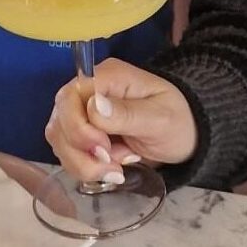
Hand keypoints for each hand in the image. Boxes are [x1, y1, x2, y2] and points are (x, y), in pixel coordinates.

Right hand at [45, 57, 196, 182]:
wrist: (187, 135)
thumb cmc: (178, 120)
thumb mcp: (160, 118)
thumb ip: (127, 114)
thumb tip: (93, 106)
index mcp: (108, 77)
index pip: (70, 96)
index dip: (78, 127)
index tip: (104, 149)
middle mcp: (89, 91)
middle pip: (60, 122)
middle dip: (81, 152)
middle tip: (115, 166)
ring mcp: (84, 113)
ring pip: (60, 141)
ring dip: (84, 164)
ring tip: (118, 170)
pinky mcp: (84, 135)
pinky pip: (69, 154)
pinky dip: (87, 168)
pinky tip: (113, 169)